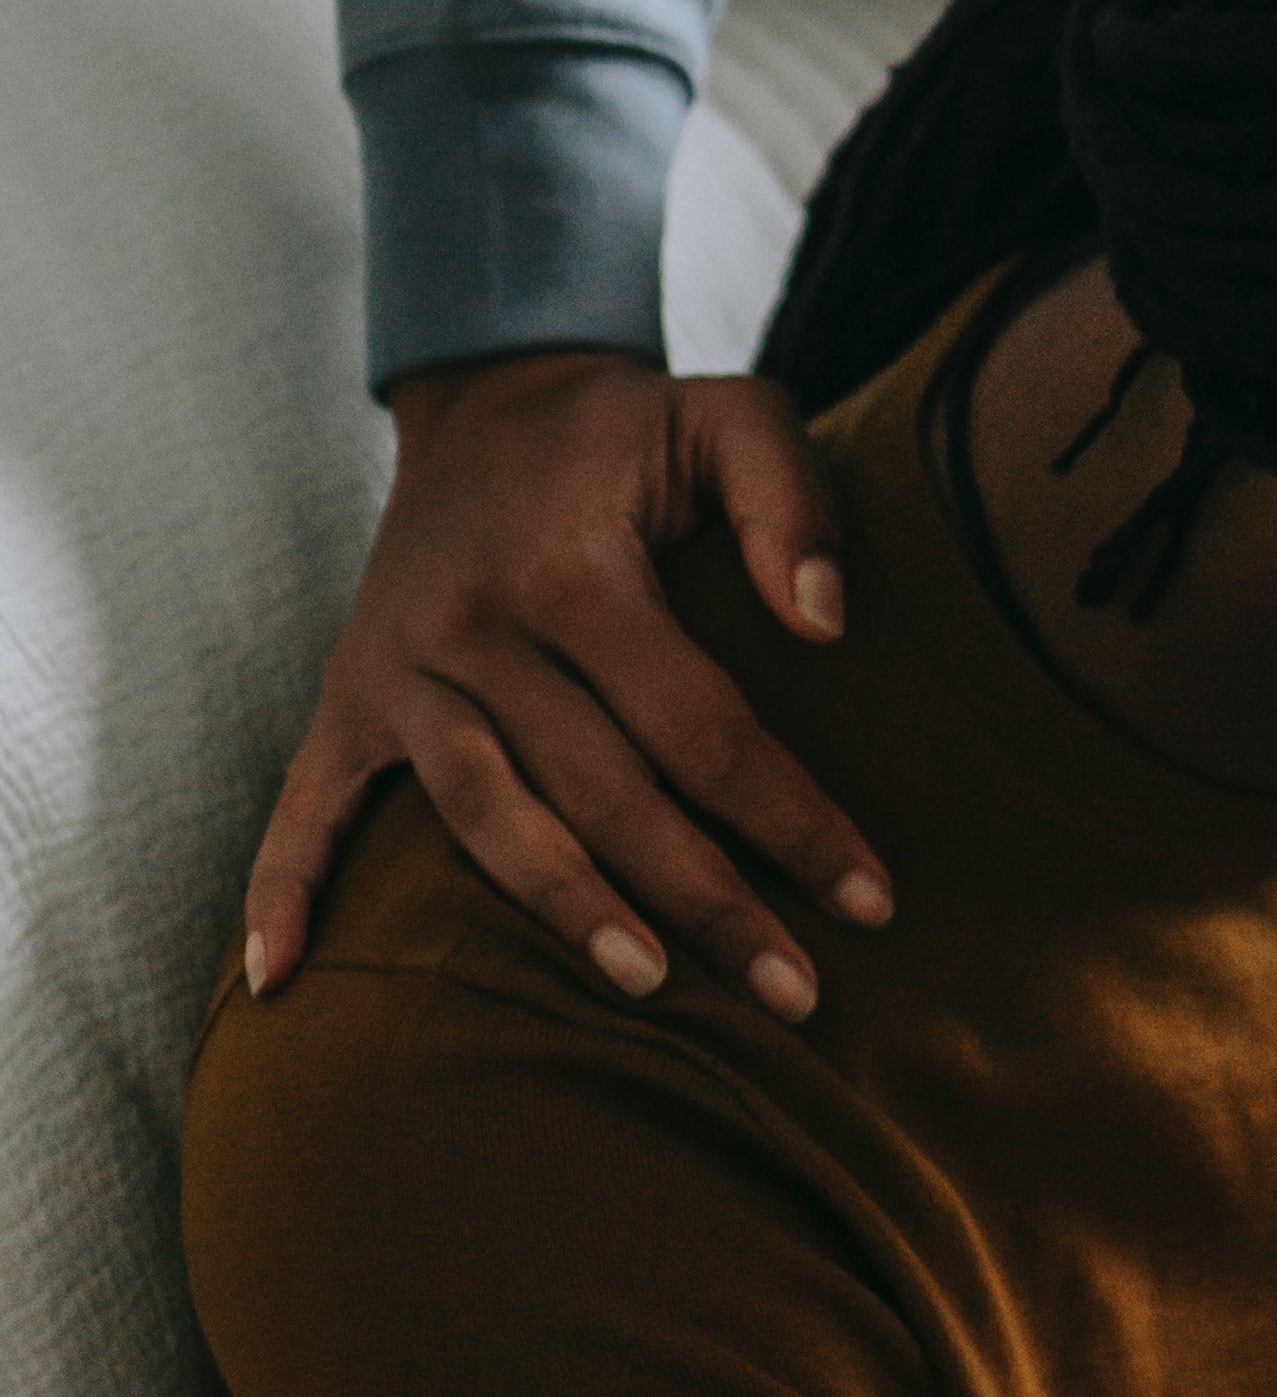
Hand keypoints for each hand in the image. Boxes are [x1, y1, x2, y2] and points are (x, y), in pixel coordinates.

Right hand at [247, 347, 887, 1017]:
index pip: (700, 725)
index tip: (870, 898)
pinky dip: (284, 891)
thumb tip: (826, 623)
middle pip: (604, 793)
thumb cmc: (630, 433)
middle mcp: (473, 629)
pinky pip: (305, 807)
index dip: (791, 817)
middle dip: (708, 900)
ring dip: (566, 912)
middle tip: (797, 996)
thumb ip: (790, 503)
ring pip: (484, 820)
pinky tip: (286, 983)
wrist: (488, 400)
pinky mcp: (347, 700)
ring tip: (650, 988)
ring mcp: (398, 672)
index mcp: (573, 568)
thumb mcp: (729, 417)